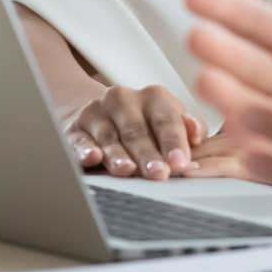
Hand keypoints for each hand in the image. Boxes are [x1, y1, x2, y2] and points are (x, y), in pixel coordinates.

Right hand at [58, 84, 204, 180]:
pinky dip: (84, 150)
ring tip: (128, 171)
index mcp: (154, 96)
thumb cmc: (146, 123)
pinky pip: (78, 141)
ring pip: (109, 137)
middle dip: (148, 155)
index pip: (167, 120)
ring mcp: (96, 113)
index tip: (181, 162)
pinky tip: (91, 158)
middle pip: (137, 131)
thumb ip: (189, 128)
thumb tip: (197, 134)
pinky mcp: (74, 129)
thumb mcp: (171, 120)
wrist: (102, 114)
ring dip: (118, 156)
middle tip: (159, 174)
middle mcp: (123, 100)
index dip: (174, 142)